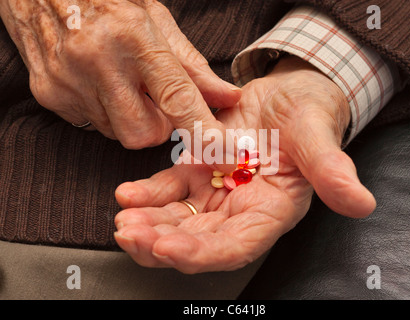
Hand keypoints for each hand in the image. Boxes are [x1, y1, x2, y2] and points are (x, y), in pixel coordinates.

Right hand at [0, 0, 239, 149]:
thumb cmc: (109, 2)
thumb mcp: (157, 21)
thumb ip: (194, 67)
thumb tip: (229, 98)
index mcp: (133, 36)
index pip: (176, 96)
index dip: (202, 130)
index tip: (223, 152)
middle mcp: (97, 60)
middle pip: (143, 133)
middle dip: (156, 128)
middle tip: (151, 99)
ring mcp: (68, 80)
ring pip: (116, 133)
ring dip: (128, 118)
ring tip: (119, 81)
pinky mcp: (48, 94)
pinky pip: (90, 124)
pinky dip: (103, 112)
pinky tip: (96, 83)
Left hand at [113, 56, 375, 272]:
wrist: (287, 96)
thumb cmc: (309, 117)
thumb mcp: (320, 138)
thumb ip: (334, 171)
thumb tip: (361, 203)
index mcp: (271, 211)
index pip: (236, 245)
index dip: (204, 253)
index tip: (169, 250)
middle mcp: (240, 209)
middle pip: (199, 241)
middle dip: (163, 244)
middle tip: (131, 235)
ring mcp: (215, 191)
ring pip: (178, 220)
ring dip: (149, 224)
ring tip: (123, 221)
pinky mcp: (197, 170)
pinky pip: (169, 189)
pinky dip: (147, 193)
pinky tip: (127, 193)